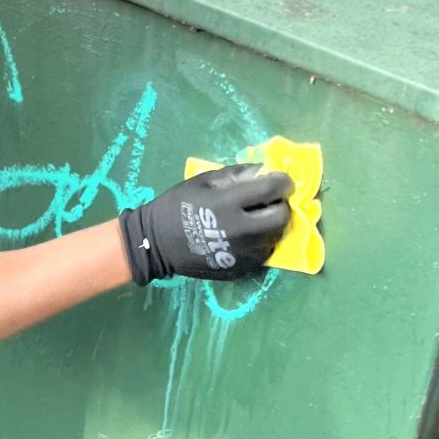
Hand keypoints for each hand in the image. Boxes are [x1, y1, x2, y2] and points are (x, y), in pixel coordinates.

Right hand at [118, 165, 292, 284]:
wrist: (156, 244)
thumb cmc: (177, 206)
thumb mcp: (202, 181)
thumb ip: (236, 174)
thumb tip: (265, 170)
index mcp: (228, 204)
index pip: (272, 189)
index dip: (282, 182)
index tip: (279, 180)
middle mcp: (241, 230)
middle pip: (282, 217)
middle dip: (280, 205)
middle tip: (268, 201)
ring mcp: (243, 253)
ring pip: (276, 236)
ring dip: (271, 224)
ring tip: (254, 219)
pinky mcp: (242, 268)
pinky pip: (263, 252)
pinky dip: (260, 241)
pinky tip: (244, 236)